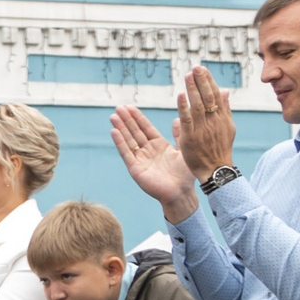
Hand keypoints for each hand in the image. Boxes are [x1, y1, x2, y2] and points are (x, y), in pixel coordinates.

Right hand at [112, 106, 202, 222]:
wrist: (182, 192)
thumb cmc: (186, 174)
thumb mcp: (183, 150)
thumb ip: (178, 135)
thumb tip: (177, 119)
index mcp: (159, 145)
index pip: (146, 128)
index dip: (138, 118)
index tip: (130, 107)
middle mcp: (148, 151)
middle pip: (135, 132)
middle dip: (127, 120)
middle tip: (118, 107)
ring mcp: (140, 160)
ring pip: (128, 140)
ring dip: (120, 128)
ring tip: (113, 116)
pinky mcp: (135, 169)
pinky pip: (126, 153)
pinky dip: (120, 143)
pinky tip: (114, 132)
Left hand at [175, 66, 237, 176]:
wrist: (216, 170)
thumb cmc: (220, 149)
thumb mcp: (228, 128)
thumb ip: (225, 109)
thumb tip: (225, 90)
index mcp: (223, 118)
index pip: (216, 95)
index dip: (209, 81)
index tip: (202, 69)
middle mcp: (214, 121)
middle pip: (208, 97)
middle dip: (202, 81)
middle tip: (195, 67)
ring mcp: (203, 129)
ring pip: (198, 106)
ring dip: (193, 89)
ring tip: (188, 75)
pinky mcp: (191, 138)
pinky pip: (187, 120)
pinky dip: (184, 107)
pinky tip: (181, 95)